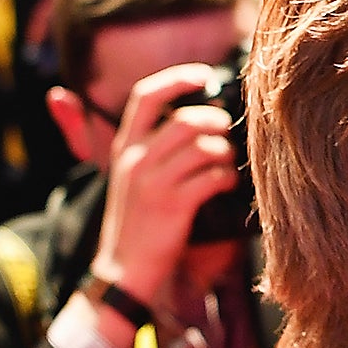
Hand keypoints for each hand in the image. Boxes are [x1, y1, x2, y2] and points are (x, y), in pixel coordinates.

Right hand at [87, 64, 237, 306]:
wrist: (123, 272)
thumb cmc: (135, 222)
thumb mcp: (128, 177)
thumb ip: (149, 146)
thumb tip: (191, 116)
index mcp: (123, 148)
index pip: (145, 96)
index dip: (177, 79)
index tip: (203, 75)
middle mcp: (135, 161)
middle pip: (185, 119)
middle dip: (214, 120)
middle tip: (224, 129)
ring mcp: (153, 184)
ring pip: (203, 147)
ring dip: (223, 152)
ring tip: (224, 162)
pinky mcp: (173, 207)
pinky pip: (211, 177)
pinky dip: (225, 178)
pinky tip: (225, 184)